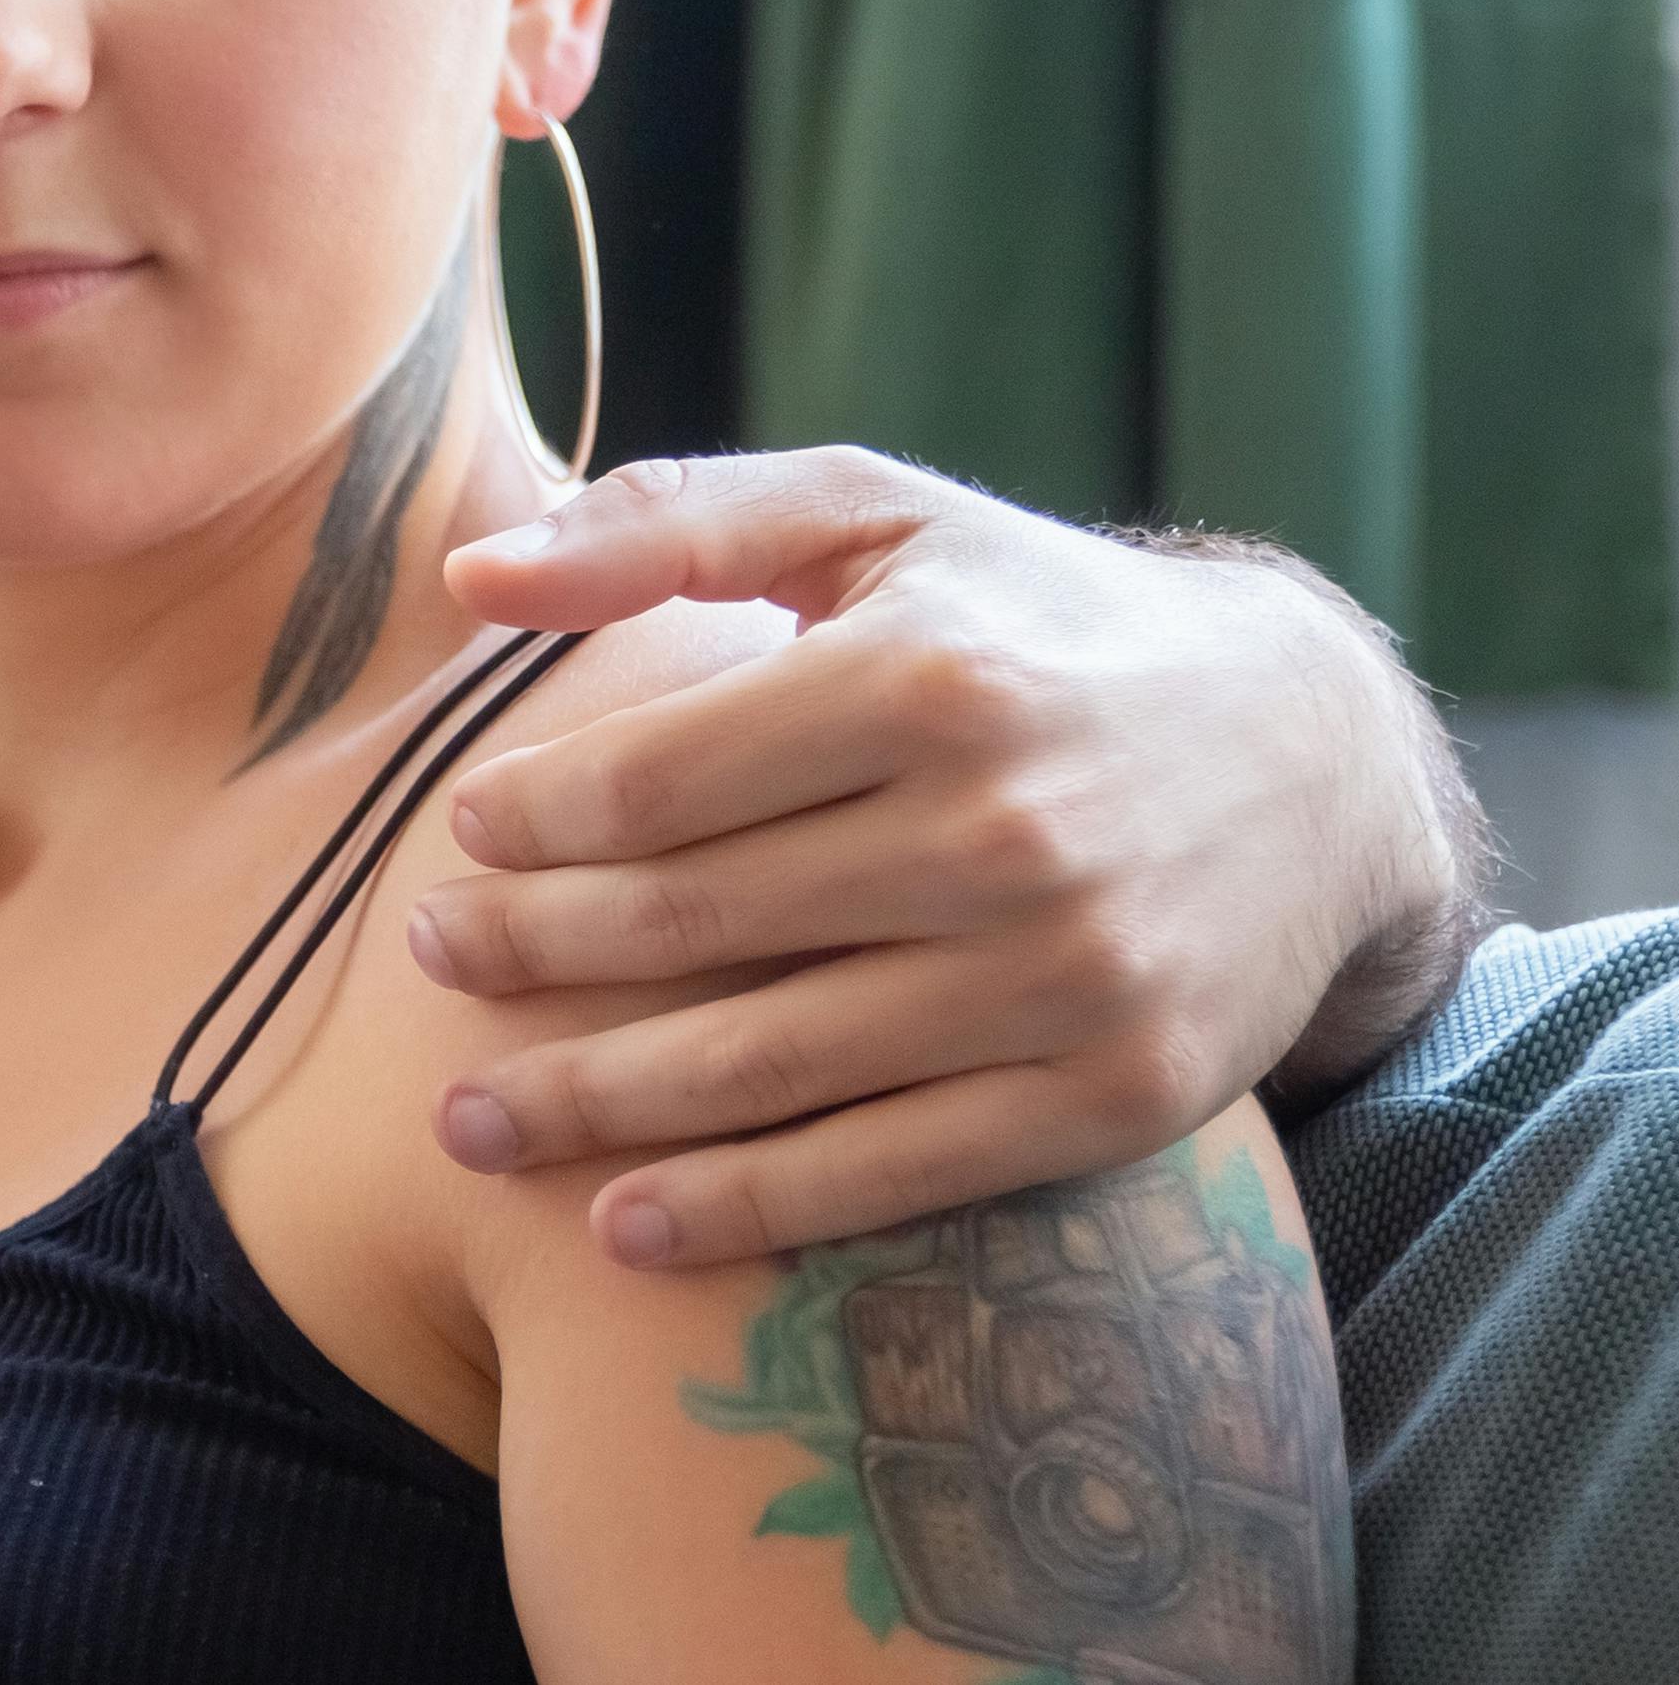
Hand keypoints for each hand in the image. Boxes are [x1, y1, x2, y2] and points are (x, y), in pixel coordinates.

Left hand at [409, 448, 1440, 1268]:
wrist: (1313, 756)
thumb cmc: (1035, 617)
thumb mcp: (875, 517)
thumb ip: (670, 524)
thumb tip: (471, 574)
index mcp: (930, 678)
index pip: (668, 776)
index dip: (539, 818)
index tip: (462, 837)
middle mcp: (1001, 833)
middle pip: (698, 923)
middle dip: (532, 953)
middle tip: (427, 964)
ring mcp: (1064, 978)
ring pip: (770, 1064)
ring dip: (592, 1104)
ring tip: (465, 1123)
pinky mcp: (1115, 1096)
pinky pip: (892, 1168)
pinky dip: (745, 1205)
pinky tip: (620, 1223)